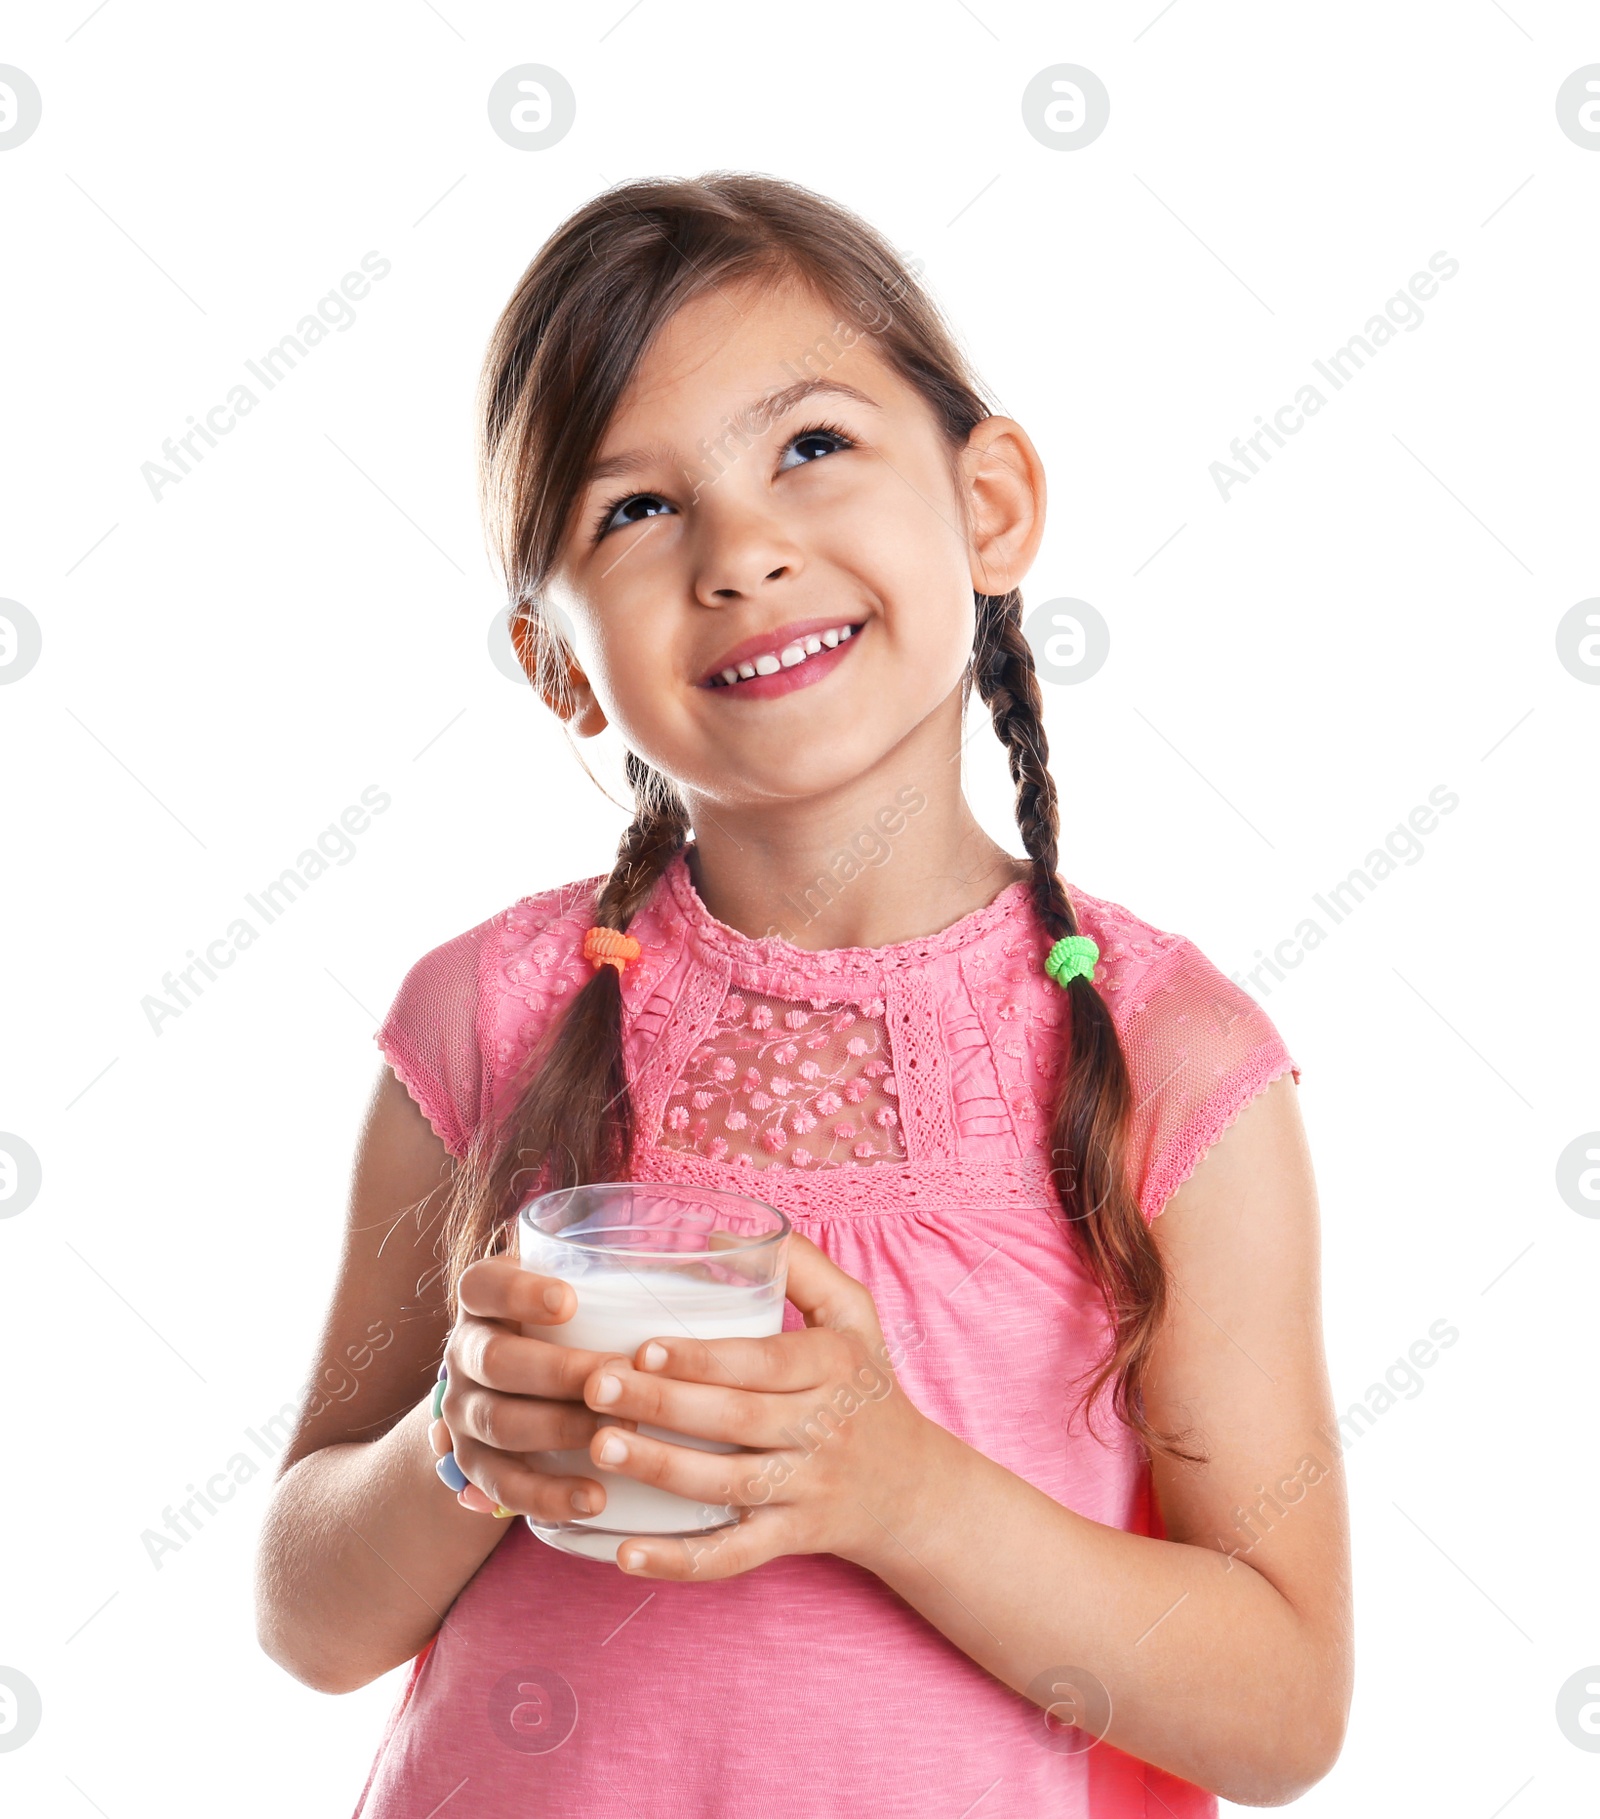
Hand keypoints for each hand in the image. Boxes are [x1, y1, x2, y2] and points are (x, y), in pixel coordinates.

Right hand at [429, 1256, 638, 1523]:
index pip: (483, 1286)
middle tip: (616, 1376)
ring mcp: (463, 1411)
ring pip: (499, 1422)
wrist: (509, 1390)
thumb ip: (618, 1267)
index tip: (570, 1301)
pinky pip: (504, 1485)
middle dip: (556, 1371)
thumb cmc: (569, 1324)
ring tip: (618, 1434)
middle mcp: (464, 1352)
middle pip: (495, 1360)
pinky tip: (595, 1497)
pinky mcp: (474, 1465)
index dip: (519, 1293)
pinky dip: (548, 1494)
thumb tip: (719, 1239)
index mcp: (483, 1300)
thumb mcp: (574, 1283)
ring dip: (559, 1429)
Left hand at [575, 1232, 943, 1579]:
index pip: (765, 1363)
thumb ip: (801, 1267)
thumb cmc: (867, 1385)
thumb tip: (721, 1233)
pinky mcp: (793, 1538)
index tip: (644, 1346)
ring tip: (598, 1447)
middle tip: (595, 1387)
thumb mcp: (854, 1315)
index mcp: (833, 1366)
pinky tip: (625, 1554)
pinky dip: (680, 1561)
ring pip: (728, 1484)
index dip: (703, 1358)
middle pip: (736, 1419)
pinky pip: (736, 1555)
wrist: (915, 1488)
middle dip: (662, 1405)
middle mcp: (823, 1428)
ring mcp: (807, 1488)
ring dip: (660, 1470)